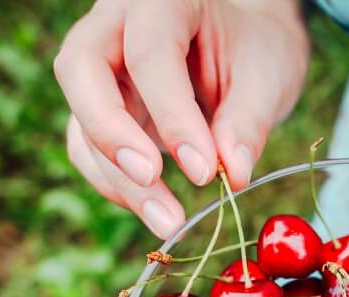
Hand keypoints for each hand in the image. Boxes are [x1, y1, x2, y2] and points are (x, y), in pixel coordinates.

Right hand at [53, 0, 309, 237]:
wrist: (245, 43)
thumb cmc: (256, 48)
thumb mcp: (269, 75)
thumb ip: (249, 120)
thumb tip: (233, 175)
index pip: (149, 53)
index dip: (173, 116)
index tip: (205, 172)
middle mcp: (115, 24)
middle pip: (81, 70)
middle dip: (112, 134)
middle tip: (152, 180)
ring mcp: (99, 67)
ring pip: (80, 118)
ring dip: (117, 177)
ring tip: (168, 220)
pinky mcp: (98, 108)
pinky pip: (87, 147)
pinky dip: (116, 184)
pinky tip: (158, 208)